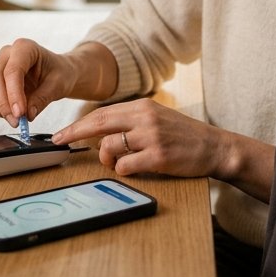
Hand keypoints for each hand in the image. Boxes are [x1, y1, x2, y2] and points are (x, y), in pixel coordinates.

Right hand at [0, 39, 78, 125]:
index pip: (12, 71)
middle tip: (17, 121)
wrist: (56, 72)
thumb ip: (43, 99)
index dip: (13, 94)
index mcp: (25, 48)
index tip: (20, 113)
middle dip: (3, 104)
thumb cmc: (59, 73)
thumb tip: (28, 115)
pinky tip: (9, 113)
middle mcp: (7, 54)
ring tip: (15, 119)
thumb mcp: (58, 85)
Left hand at [51, 99, 233, 179]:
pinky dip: (122, 170)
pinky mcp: (157, 157)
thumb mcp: (157, 117)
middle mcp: (145, 118)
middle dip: (75, 133)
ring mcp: (151, 137)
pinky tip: (133, 168)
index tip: (63, 132)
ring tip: (118, 162)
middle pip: (99, 124)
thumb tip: (100, 131)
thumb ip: (131, 121)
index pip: (102, 113)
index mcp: (143, 106)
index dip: (79, 124)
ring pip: (109, 148)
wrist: (214, 147)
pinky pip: (125, 166)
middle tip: (61, 141)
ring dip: (107, 159)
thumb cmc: (184, 135)